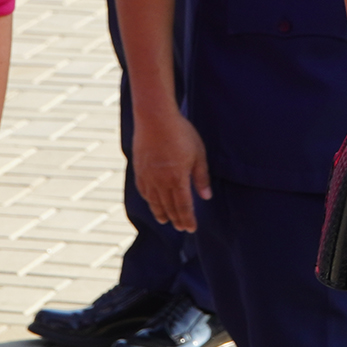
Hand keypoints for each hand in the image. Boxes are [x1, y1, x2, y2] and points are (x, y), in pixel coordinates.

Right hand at [132, 107, 210, 232]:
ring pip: (154, 201)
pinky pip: (143, 190)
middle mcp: (161, 181)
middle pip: (169, 206)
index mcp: (177, 178)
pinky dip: (149, 200)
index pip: (183, 206)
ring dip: (161, 213)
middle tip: (181, 228)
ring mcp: (148, 176)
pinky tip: (152, 202)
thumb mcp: (198, 153)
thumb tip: (206, 197)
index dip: (188, 219)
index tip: (191, 228)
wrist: (155, 118)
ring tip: (165, 221)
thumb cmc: (181, 133)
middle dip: (176, 219)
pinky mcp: (139, 169)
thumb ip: (201, 177)